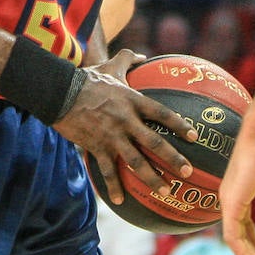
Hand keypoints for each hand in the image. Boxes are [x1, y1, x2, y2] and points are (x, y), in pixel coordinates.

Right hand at [54, 49, 197, 203]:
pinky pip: (108, 170)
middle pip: (155, 143)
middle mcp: (127, 121)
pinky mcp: (96, 147)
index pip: (162, 114)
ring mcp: (112, 136)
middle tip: (187, 172)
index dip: (179, 125)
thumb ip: (128, 59)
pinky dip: (115, 186)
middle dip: (173, 159)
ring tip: (164, 191)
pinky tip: (121, 200)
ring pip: (135, 161)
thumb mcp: (110, 67)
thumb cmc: (87, 79)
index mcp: (133, 101)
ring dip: (151, 178)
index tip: (194, 137)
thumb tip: (143, 54)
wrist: (60, 93)